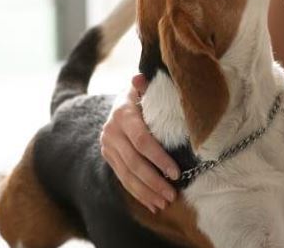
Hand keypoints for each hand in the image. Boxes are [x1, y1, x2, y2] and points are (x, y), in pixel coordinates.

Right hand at [100, 74, 180, 213]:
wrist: (119, 102)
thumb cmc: (143, 95)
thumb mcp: (145, 88)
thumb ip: (146, 87)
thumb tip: (139, 78)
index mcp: (123, 113)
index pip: (142, 141)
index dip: (159, 158)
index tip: (176, 173)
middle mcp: (111, 131)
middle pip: (134, 163)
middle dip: (154, 182)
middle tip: (172, 195)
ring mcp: (108, 146)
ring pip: (127, 175)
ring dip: (147, 192)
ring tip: (164, 203)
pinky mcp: (108, 157)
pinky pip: (123, 179)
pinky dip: (138, 193)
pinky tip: (152, 204)